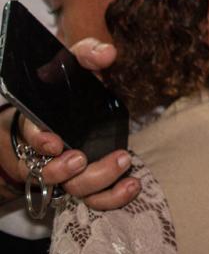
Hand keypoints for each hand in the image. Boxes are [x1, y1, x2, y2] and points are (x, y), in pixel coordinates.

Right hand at [4, 39, 138, 210]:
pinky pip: (95, 200)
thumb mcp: (74, 65)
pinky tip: (132, 185)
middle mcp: (50, 154)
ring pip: (73, 189)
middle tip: (82, 156)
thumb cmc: (67, 88)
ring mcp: (69, 172)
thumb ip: (87, 54)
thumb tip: (107, 53)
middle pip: (49, 171)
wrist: (66, 110)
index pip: (31, 137)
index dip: (40, 142)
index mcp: (40, 125)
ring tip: (122, 161)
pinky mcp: (88, 181)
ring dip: (96, 180)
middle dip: (63, 169)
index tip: (53, 142)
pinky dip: (112, 198)